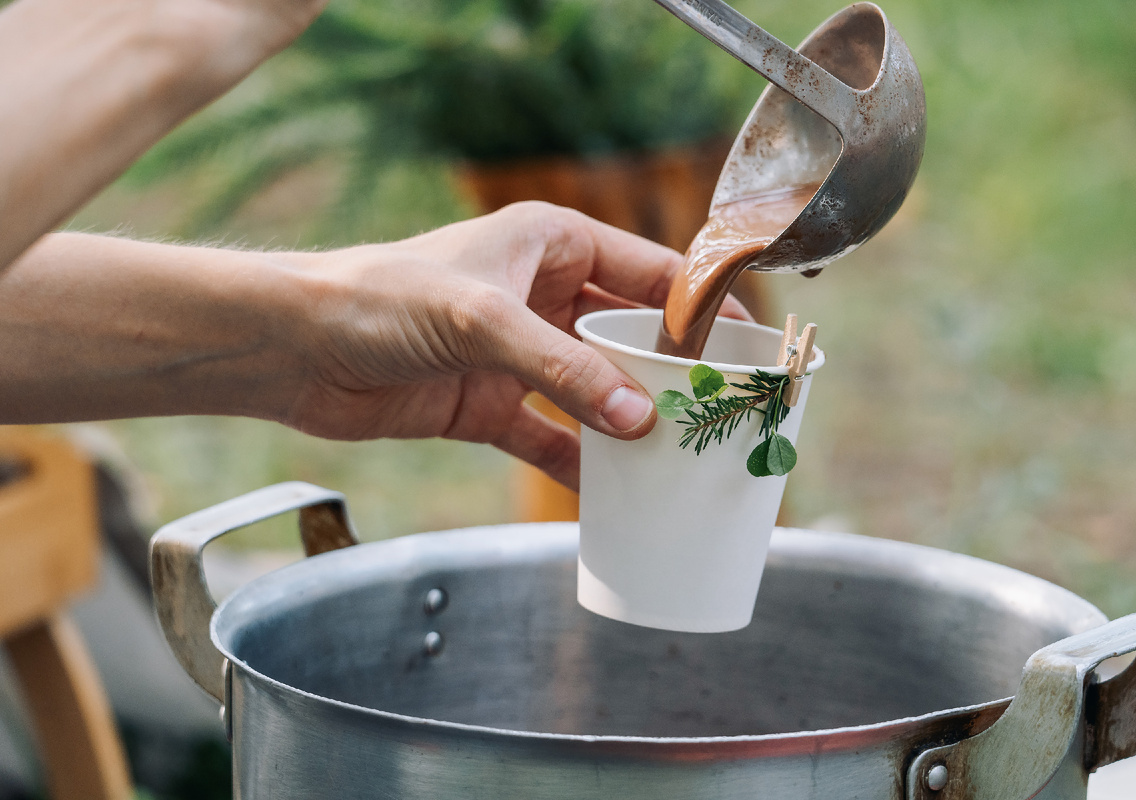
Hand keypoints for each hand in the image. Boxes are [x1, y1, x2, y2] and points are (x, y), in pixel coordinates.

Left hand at [283, 202, 749, 489]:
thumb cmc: (378, 298)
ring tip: (678, 458)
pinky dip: (578, 466)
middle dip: (672, 375)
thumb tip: (638, 420)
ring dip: (630, 424)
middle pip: (629, 337)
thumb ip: (564, 369)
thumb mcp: (484, 320)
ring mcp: (517, 355)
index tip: (743, 348)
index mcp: (551, 243)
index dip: (698, 308)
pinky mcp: (489, 404)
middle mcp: (541, 295)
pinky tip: (611, 494)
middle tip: (718, 413)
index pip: (648, 272)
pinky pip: (550, 439)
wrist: (294, 349)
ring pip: (595, 391)